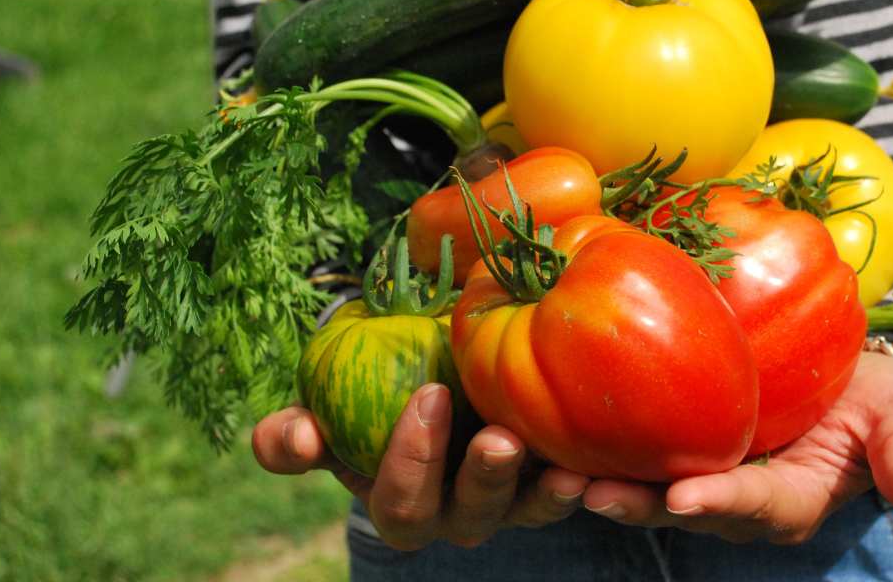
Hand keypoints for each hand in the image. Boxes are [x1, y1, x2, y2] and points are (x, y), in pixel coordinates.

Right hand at [251, 383, 589, 549]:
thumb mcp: (327, 411)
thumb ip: (295, 434)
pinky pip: (568, 489)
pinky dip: (584, 478)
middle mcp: (455, 513)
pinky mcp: (550, 482)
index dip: (410, 460)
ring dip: (543, 492)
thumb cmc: (371, 394)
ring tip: (564, 467)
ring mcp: (508, 503)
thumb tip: (296, 436)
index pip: (399, 502)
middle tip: (498, 438)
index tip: (428, 394)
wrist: (432, 378)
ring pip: (526, 510)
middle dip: (482, 479)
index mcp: (400, 501)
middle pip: (467, 515)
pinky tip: (598, 457)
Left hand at [581, 352, 892, 543]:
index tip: (685, 497)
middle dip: (641, 505)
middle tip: (592, 493)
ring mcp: (708, 475)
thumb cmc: (875, 395)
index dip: (722, 502)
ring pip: (651, 490)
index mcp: (794, 498)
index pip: (757, 505)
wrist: (845, 376)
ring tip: (558, 474)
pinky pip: (641, 454)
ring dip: (608, 485)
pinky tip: (561, 432)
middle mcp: (742, 500)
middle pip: (687, 509)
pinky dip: (604, 449)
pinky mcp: (682, 447)